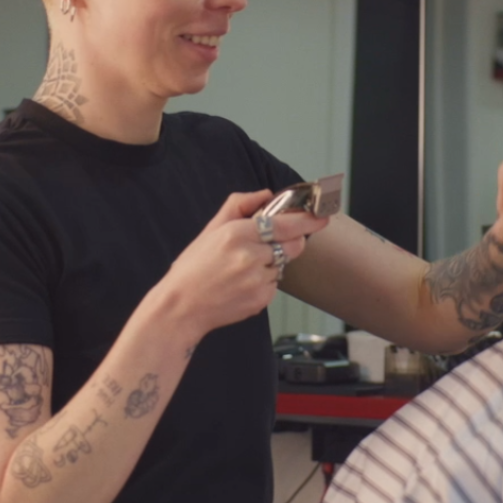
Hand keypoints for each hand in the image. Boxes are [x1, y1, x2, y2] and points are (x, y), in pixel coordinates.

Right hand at [151, 190, 331, 338]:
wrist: (181, 308)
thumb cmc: (192, 269)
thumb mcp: (210, 230)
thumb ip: (238, 205)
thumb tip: (266, 194)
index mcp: (236, 234)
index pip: (284, 225)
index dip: (307, 221)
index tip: (321, 216)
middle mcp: (250, 257)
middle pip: (293, 245)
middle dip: (290, 242)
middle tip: (269, 245)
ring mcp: (257, 280)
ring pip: (282, 266)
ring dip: (271, 264)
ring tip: (242, 269)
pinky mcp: (261, 300)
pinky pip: (274, 285)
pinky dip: (264, 282)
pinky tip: (241, 284)